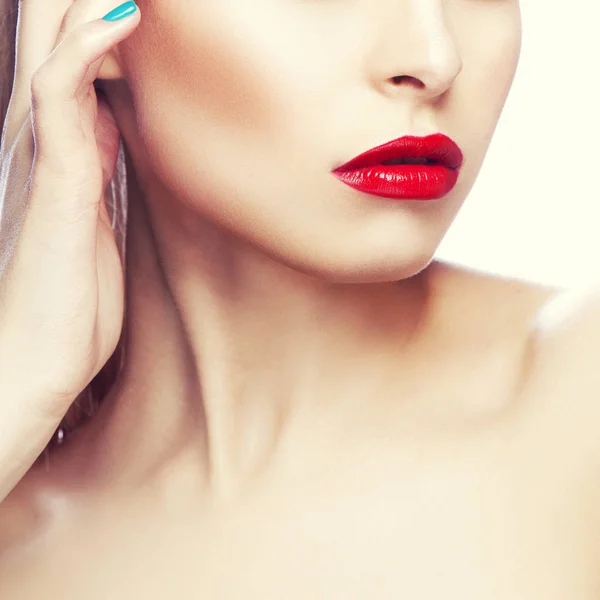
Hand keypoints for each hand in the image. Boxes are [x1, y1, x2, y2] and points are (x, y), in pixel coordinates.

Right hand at [0, 0, 139, 501]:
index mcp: (70, 157)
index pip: (80, 70)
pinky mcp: (58, 179)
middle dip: (81, 6)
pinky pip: (64, 95)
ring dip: (82, 8)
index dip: (101, 28)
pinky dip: (87, 51)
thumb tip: (110, 127)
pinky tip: (122, 19)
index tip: (142, 5)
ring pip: (53, 54)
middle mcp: (52, 146)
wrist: (38, 362)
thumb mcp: (98, 229)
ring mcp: (50, 158)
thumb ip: (98, 172)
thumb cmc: (72, 306)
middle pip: (57, 49)